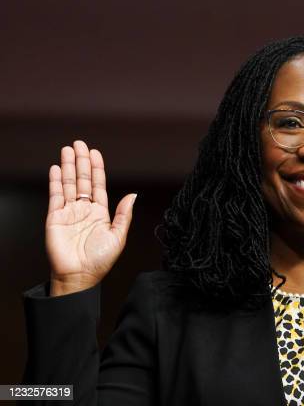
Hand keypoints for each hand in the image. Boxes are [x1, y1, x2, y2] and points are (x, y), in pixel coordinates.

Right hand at [45, 140, 136, 296]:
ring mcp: (69, 212)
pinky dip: (56, 181)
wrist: (79, 275)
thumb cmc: (100, 260)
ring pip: (69, 184)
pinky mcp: (55, 217)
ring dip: (69, 166)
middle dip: (82, 161)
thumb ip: (124, 214)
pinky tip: (56, 168)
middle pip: (83, 180)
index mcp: (100, 212)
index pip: (98, 185)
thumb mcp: (118, 236)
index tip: (95, 153)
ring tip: (68, 150)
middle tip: (80, 144)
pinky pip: (55, 195)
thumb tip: (133, 194)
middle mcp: (84, 209)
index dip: (97, 168)